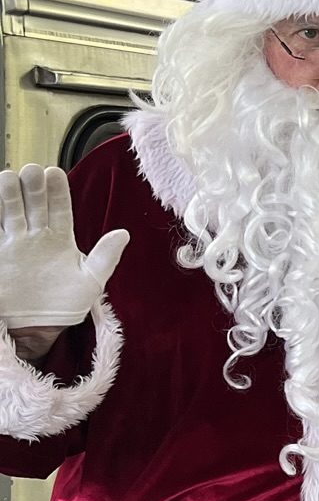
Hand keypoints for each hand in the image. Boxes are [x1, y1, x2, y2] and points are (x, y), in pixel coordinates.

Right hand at [0, 166, 128, 330]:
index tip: (55, 172)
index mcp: (61, 239)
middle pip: (34, 204)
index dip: (58, 191)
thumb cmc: (65, 306)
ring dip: (9, 195)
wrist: (36, 329)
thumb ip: (106, 257)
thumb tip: (124, 233)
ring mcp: (15, 244)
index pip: (60, 208)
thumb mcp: (91, 282)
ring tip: (8, 177)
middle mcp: (37, 236)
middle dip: (33, 187)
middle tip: (32, 171)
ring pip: (11, 212)